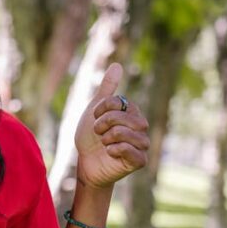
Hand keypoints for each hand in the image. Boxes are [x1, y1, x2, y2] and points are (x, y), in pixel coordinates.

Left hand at [74, 63, 149, 188]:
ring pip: (128, 134)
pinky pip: (132, 151)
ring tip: (104, 143)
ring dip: (109, 138)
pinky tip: (109, 152)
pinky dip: (115, 150)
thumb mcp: (95, 109)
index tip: (94, 118)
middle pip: (126, 118)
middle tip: (98, 132)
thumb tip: (117, 65)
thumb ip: (107, 88)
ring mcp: (141, 144)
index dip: (102, 110)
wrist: (85, 161)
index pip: (119, 102)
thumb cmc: (91, 136)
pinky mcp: (139, 161)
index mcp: (131, 113)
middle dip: (105, 124)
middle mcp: (140, 127)